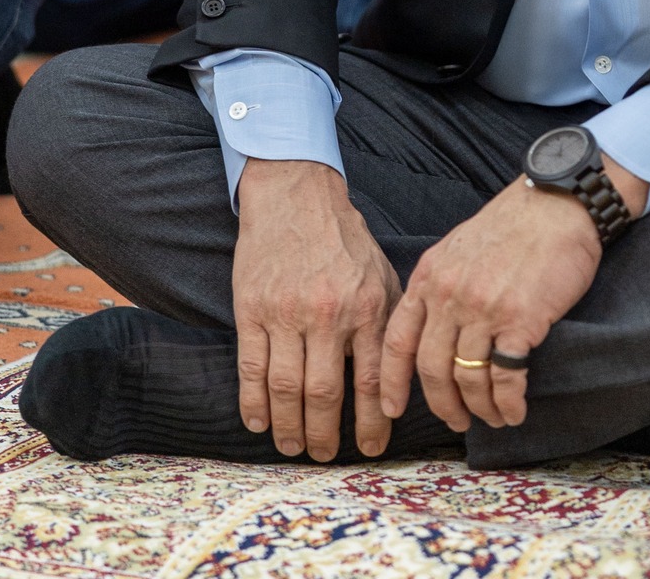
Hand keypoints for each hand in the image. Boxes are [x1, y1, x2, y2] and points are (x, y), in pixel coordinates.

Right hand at [234, 158, 401, 459]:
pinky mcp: (252, 307)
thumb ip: (388, 323)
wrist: (296, 194)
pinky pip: (251, 367)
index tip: (368, 448)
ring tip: (291, 445)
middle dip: (323, 434)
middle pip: (323, 393)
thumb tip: (397, 380)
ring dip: (288, 426)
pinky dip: (254, 402)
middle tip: (322, 455)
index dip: (370, 422)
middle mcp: (328, 312)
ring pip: (285, 387)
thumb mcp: (381, 274)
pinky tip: (259, 421)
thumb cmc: (343, 239)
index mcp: (366, 306)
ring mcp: (286, 311)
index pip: (371, 380)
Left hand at [380, 155, 646, 433]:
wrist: (559, 204)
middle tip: (456, 421)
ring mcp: (484, 309)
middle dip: (442, 404)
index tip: (391, 408)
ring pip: (468, 379)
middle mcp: (450, 294)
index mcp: (430, 276)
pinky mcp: (521, 320)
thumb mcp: (459, 247)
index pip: (397, 339)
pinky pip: (505, 378)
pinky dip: (508, 403)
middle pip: (431, 369)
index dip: (391, 381)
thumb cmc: (514, 224)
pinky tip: (514, 411)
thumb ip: (441, 284)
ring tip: (492, 417)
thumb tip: (433, 328)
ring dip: (480, 408)